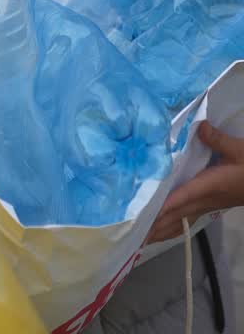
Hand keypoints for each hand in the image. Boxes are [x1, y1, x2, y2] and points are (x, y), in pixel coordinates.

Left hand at [147, 121, 243, 243]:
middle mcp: (205, 200)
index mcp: (209, 186)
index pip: (182, 197)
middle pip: (176, 216)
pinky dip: (173, 227)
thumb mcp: (239, 150)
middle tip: (134, 236)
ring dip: (162, 231)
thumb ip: (218, 139)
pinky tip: (164, 230)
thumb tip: (200, 127)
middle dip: (155, 226)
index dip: (164, 207)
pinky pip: (186, 221)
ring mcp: (207, 206)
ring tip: (142, 239)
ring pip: (181, 222)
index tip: (147, 216)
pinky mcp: (209, 207)